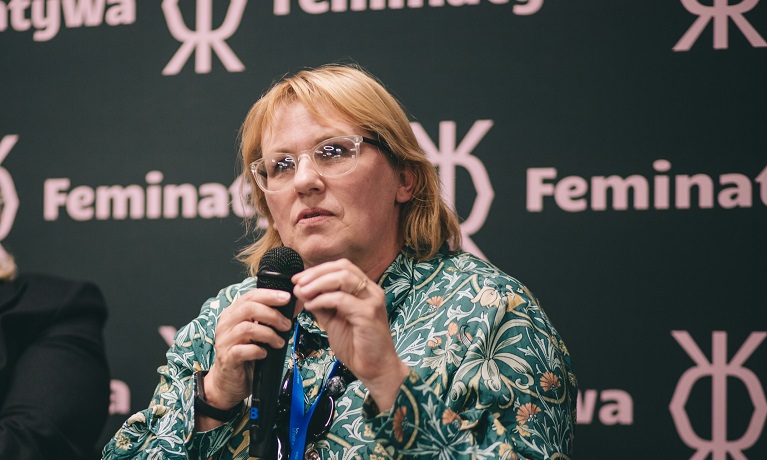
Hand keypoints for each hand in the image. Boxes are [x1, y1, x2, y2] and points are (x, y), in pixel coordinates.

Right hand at [203, 289, 293, 413]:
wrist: (229, 382)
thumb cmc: (246, 355)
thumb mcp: (261, 333)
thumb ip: (276, 318)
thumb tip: (296, 304)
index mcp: (234, 314)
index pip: (250, 296)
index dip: (270, 295)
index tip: (287, 298)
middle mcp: (226, 324)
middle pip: (248, 308)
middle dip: (272, 315)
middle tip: (287, 325)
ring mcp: (225, 341)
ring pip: (246, 328)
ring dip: (268, 334)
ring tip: (280, 342)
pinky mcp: (227, 358)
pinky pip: (242, 350)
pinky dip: (257, 350)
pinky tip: (265, 353)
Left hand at [292, 259, 408, 410]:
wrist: (375, 369)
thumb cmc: (357, 346)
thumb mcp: (333, 320)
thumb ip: (321, 304)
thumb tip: (301, 289)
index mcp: (365, 290)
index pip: (342, 267)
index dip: (318, 270)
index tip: (298, 279)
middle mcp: (371, 291)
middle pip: (342, 267)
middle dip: (316, 273)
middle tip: (297, 283)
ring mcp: (372, 301)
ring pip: (343, 278)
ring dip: (318, 283)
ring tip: (302, 292)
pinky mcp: (368, 314)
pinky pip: (341, 299)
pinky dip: (323, 299)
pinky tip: (311, 306)